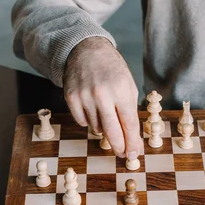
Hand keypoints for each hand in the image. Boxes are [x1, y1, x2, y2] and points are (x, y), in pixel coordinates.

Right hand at [63, 37, 140, 158]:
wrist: (86, 50)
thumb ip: (130, 112)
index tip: (133, 154)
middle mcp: (102, 94)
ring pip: (96, 128)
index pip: (129, 123)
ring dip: (103, 127)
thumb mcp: (128, 86)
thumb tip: (133, 141)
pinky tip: (92, 108)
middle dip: (119, 146)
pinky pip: (82, 122)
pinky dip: (89, 120)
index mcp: (121, 90)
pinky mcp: (71, 98)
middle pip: (112, 131)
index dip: (132, 142)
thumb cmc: (112, 70)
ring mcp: (84, 96)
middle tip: (122, 154)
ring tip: (105, 111)